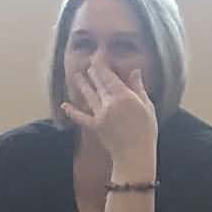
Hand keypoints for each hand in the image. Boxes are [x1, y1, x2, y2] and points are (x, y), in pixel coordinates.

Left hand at [65, 54, 157, 173]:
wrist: (135, 154)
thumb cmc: (146, 130)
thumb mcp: (147, 106)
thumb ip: (138, 87)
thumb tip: (135, 71)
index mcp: (124, 96)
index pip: (109, 76)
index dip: (102, 66)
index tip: (98, 57)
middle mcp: (110, 103)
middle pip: (99, 84)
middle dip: (93, 73)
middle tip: (89, 65)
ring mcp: (100, 115)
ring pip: (89, 96)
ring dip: (83, 85)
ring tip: (77, 76)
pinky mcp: (95, 127)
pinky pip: (81, 118)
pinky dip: (72, 112)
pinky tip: (64, 105)